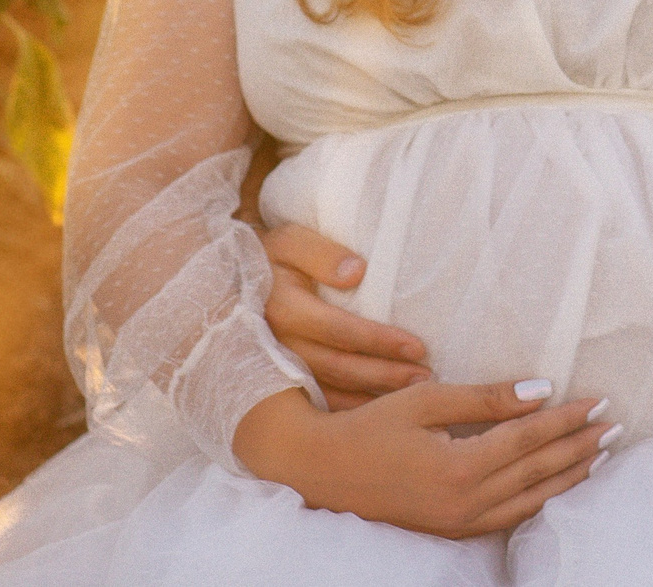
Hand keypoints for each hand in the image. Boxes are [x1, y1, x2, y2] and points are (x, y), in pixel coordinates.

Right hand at [233, 381, 616, 537]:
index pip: (530, 439)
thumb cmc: (370, 426)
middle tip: (614, 426)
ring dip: (569, 475)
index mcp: (460, 467)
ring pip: (531, 499)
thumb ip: (484, 399)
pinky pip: (510, 516)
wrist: (323, 471)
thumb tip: (541, 391)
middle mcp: (466, 502)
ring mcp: (460, 522)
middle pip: (539, 471)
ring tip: (600, 454)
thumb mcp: (425, 400)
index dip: (567, 419)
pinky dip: (540, 498)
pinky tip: (556, 484)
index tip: (599, 400)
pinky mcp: (453, 529)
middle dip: (580, 447)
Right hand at [261, 224, 433, 410]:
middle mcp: (277, 345)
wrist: (227, 283)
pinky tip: (379, 411)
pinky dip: (349, 410)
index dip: (379, 340)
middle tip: (425, 377)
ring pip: (330, 390)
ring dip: (372, 397)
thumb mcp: (291, 241)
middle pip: (339, 366)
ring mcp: (276, 368)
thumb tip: (357, 272)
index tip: (417, 346)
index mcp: (283, 309)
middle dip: (384, 375)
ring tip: (414, 394)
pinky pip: (317, 401)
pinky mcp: (279, 381)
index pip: (338, 330)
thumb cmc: (271, 256)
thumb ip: (321, 254)